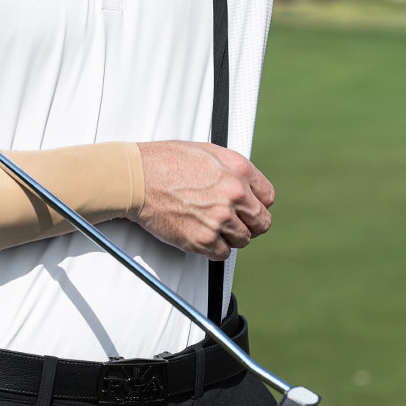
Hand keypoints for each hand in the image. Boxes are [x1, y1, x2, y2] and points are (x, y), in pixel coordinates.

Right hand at [135, 140, 273, 260]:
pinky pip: (222, 254)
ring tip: (212, 226)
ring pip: (243, 240)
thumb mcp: (207, 152)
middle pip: (261, 222)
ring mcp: (220, 218)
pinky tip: (202, 235)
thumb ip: (232, 170)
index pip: (268, 197)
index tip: (250, 208)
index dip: (258, 204)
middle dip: (249, 224)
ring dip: (230, 236)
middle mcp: (234, 194)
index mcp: (238, 170)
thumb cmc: (165, 161)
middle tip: (236, 223)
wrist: (137, 177)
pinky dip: (214, 249)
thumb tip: (245, 186)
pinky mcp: (203, 239)